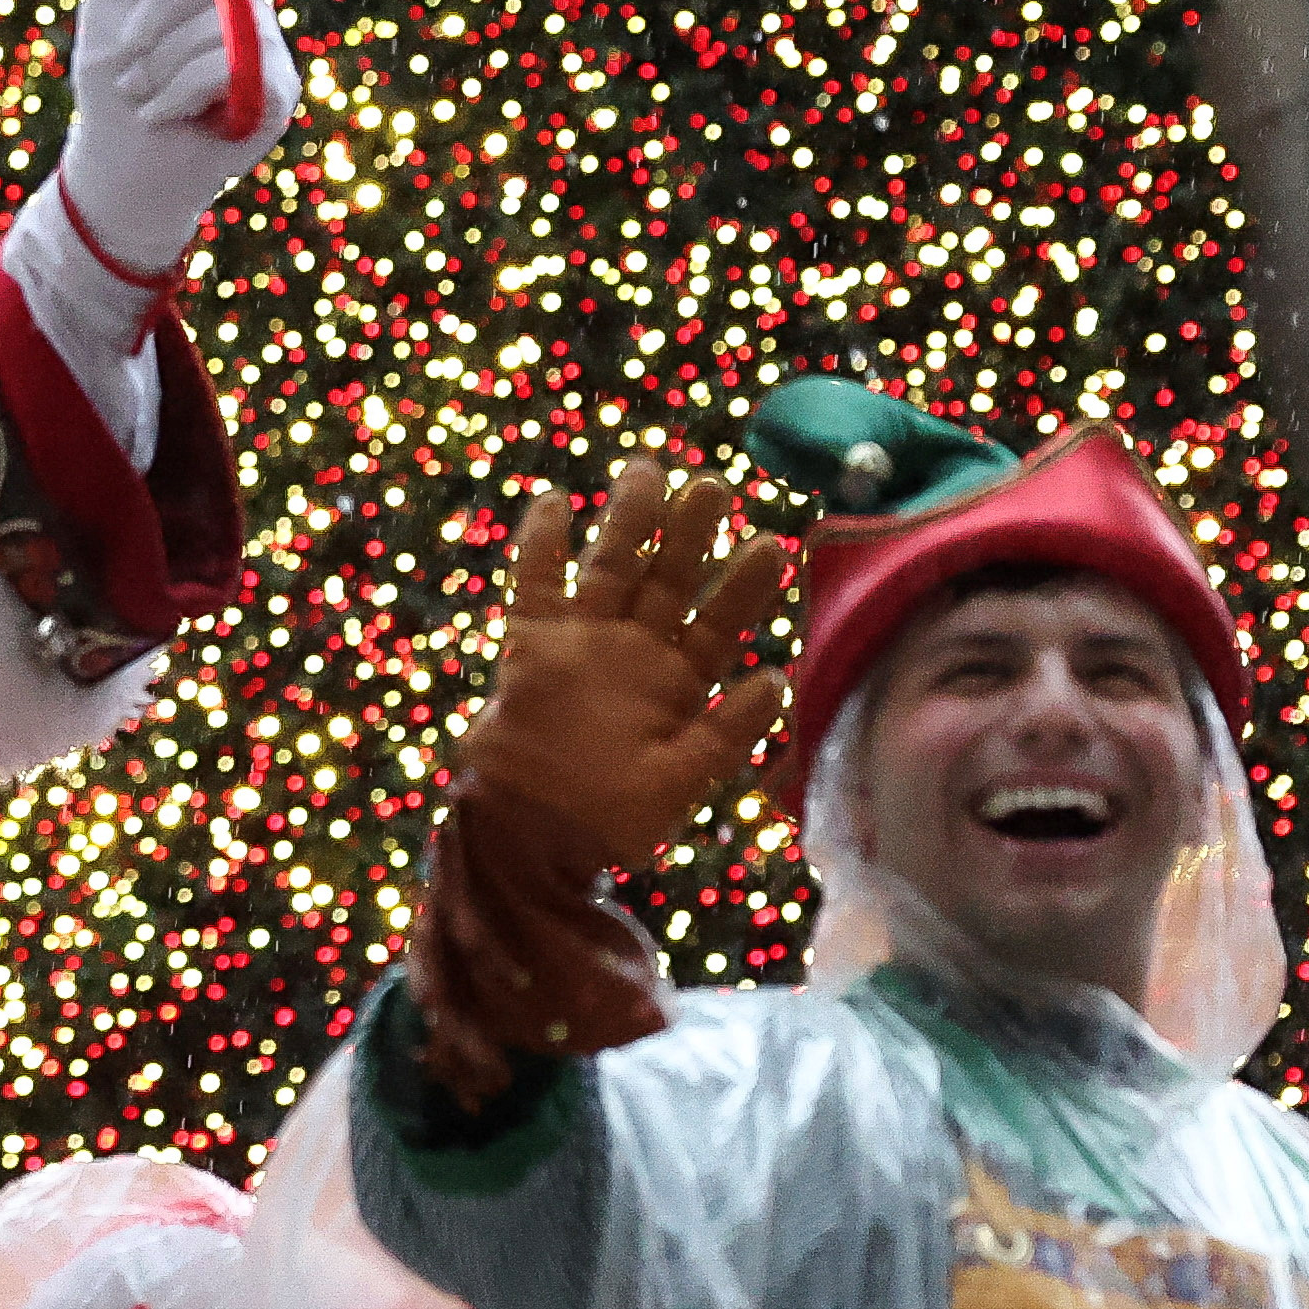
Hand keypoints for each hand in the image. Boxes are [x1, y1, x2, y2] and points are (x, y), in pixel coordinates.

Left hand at [50, 0, 301, 275]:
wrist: (118, 165)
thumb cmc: (112, 82)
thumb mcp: (109, 0)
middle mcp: (248, 0)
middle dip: (155, 8)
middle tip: (124, 51)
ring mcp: (268, 45)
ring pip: (217, 19)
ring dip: (157, 62)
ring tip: (140, 91)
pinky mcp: (279, 91)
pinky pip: (228, 65)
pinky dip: (177, 91)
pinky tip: (160, 114)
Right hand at [408, 460, 790, 1102]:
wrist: (532, 837)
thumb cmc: (609, 820)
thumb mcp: (682, 783)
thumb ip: (727, 734)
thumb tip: (776, 682)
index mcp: (680, 685)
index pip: (722, 623)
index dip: (746, 587)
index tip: (774, 545)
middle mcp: (636, 652)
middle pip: (669, 578)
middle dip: (690, 533)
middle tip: (712, 486)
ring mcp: (584, 641)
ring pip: (610, 565)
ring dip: (627, 520)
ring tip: (650, 471)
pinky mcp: (531, 644)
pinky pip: (535, 582)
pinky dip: (542, 543)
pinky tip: (555, 500)